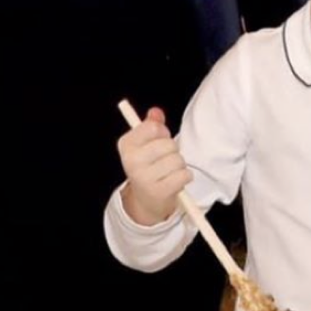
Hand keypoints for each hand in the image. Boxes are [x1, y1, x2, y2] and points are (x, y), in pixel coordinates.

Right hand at [117, 106, 190, 226]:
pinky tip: (174, 181)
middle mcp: (131, 162)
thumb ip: (153, 125)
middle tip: (164, 160)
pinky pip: (184, 175)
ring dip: (179, 165)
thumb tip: (155, 111)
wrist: (146, 200)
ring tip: (168, 172)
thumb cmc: (150, 165)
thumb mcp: (147, 144)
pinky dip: (184, 177)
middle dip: (173, 150)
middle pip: (169, 144)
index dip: (162, 132)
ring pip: (178, 160)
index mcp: (126, 145)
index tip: (157, 140)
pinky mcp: (158, 192)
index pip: (153, 127)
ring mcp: (144, 178)